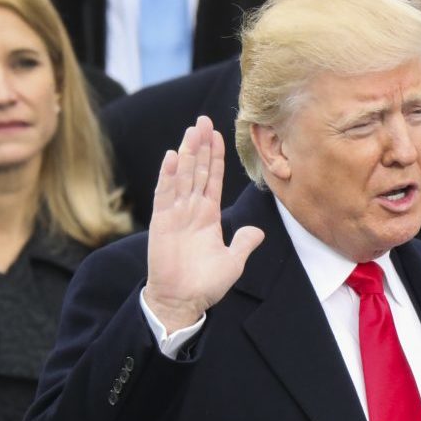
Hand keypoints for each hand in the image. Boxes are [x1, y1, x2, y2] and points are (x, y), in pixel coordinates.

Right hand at [143, 115, 264, 331]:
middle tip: (204, 119)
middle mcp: (191, 210)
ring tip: (192, 129)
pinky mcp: (162, 223)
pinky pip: (165, 194)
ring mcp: (176, 214)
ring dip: (187, 153)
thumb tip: (258, 232)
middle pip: (197, 170)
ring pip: (183, 176)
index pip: (212, 179)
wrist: (183, 301)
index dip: (215, 157)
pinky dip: (168, 176)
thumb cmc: (205, 283)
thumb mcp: (233, 261)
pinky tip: (172, 156)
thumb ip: (244, 243)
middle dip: (201, 145)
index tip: (217, 135)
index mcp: (208, 216)